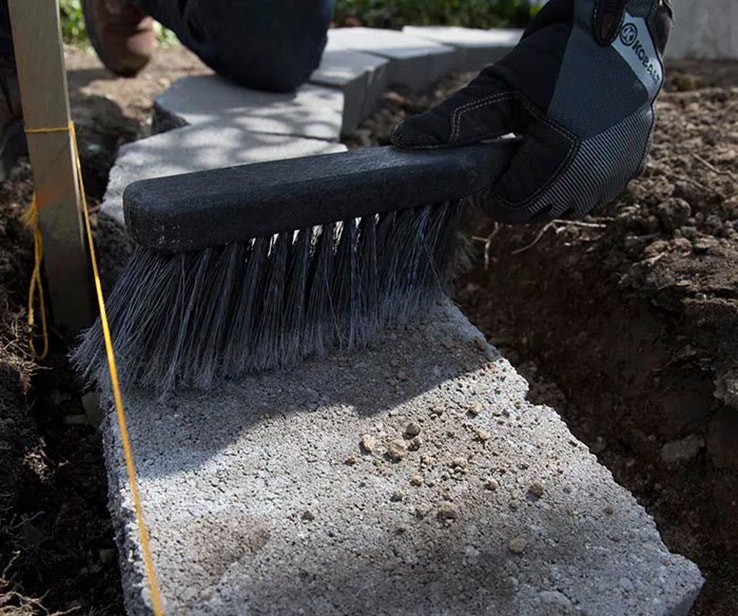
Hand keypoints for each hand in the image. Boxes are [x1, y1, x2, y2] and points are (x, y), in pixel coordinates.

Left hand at [391, 0, 672, 223]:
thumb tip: (402, 143)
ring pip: (559, 207)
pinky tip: (562, 148)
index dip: (490, 190)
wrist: (619, 31)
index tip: (491, 157)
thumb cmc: (556, 56)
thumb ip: (452, 122)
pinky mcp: (629, 170)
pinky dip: (569, 181)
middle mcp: (593, 177)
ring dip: (541, 187)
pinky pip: (586, 195)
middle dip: (515, 187)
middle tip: (514, 146)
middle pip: (533, 211)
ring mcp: (616, 176)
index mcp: (561, 160)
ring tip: (538, 144)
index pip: (509, 208)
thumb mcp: (499, 87)